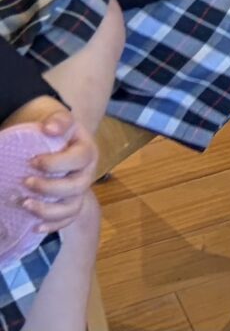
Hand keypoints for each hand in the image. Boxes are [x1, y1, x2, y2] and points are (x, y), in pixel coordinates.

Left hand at [9, 105, 96, 236]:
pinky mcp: (71, 203)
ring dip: (48, 210)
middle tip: (25, 182)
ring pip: (72, 207)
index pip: (80, 158)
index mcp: (87, 150)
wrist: (55, 142)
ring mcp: (79, 191)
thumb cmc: (54, 131)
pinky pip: (67, 219)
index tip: (32, 161)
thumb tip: (50, 129)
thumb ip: (58, 120)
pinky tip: (34, 227)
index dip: (56, 163)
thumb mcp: (58, 119)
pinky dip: (52, 225)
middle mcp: (87, 172)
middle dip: (49, 188)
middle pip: (77, 186)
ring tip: (25, 205)